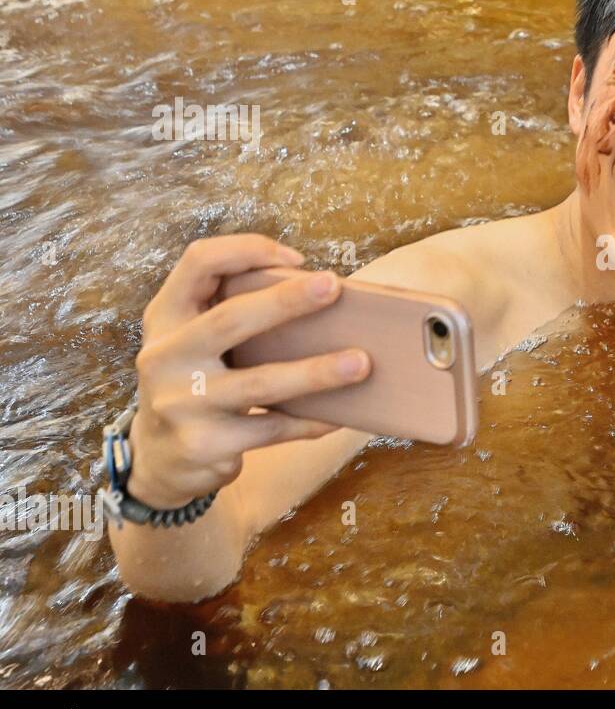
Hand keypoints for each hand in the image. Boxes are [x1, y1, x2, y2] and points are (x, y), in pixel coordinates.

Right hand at [126, 234, 370, 510]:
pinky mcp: (204, 444)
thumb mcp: (194, 341)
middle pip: (230, 319)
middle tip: (334, 287)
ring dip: (316, 372)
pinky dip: (310, 421)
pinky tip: (341, 416)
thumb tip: (319, 294)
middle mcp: (165, 356)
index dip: (246, 250)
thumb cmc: (196, 382)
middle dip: (286, 301)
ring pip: (260, 383)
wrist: (159, 459)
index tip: (297, 259)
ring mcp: (181, 404)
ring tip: (361, 363)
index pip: (198, 262)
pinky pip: (272, 430)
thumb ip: (231, 312)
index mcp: (166, 317)